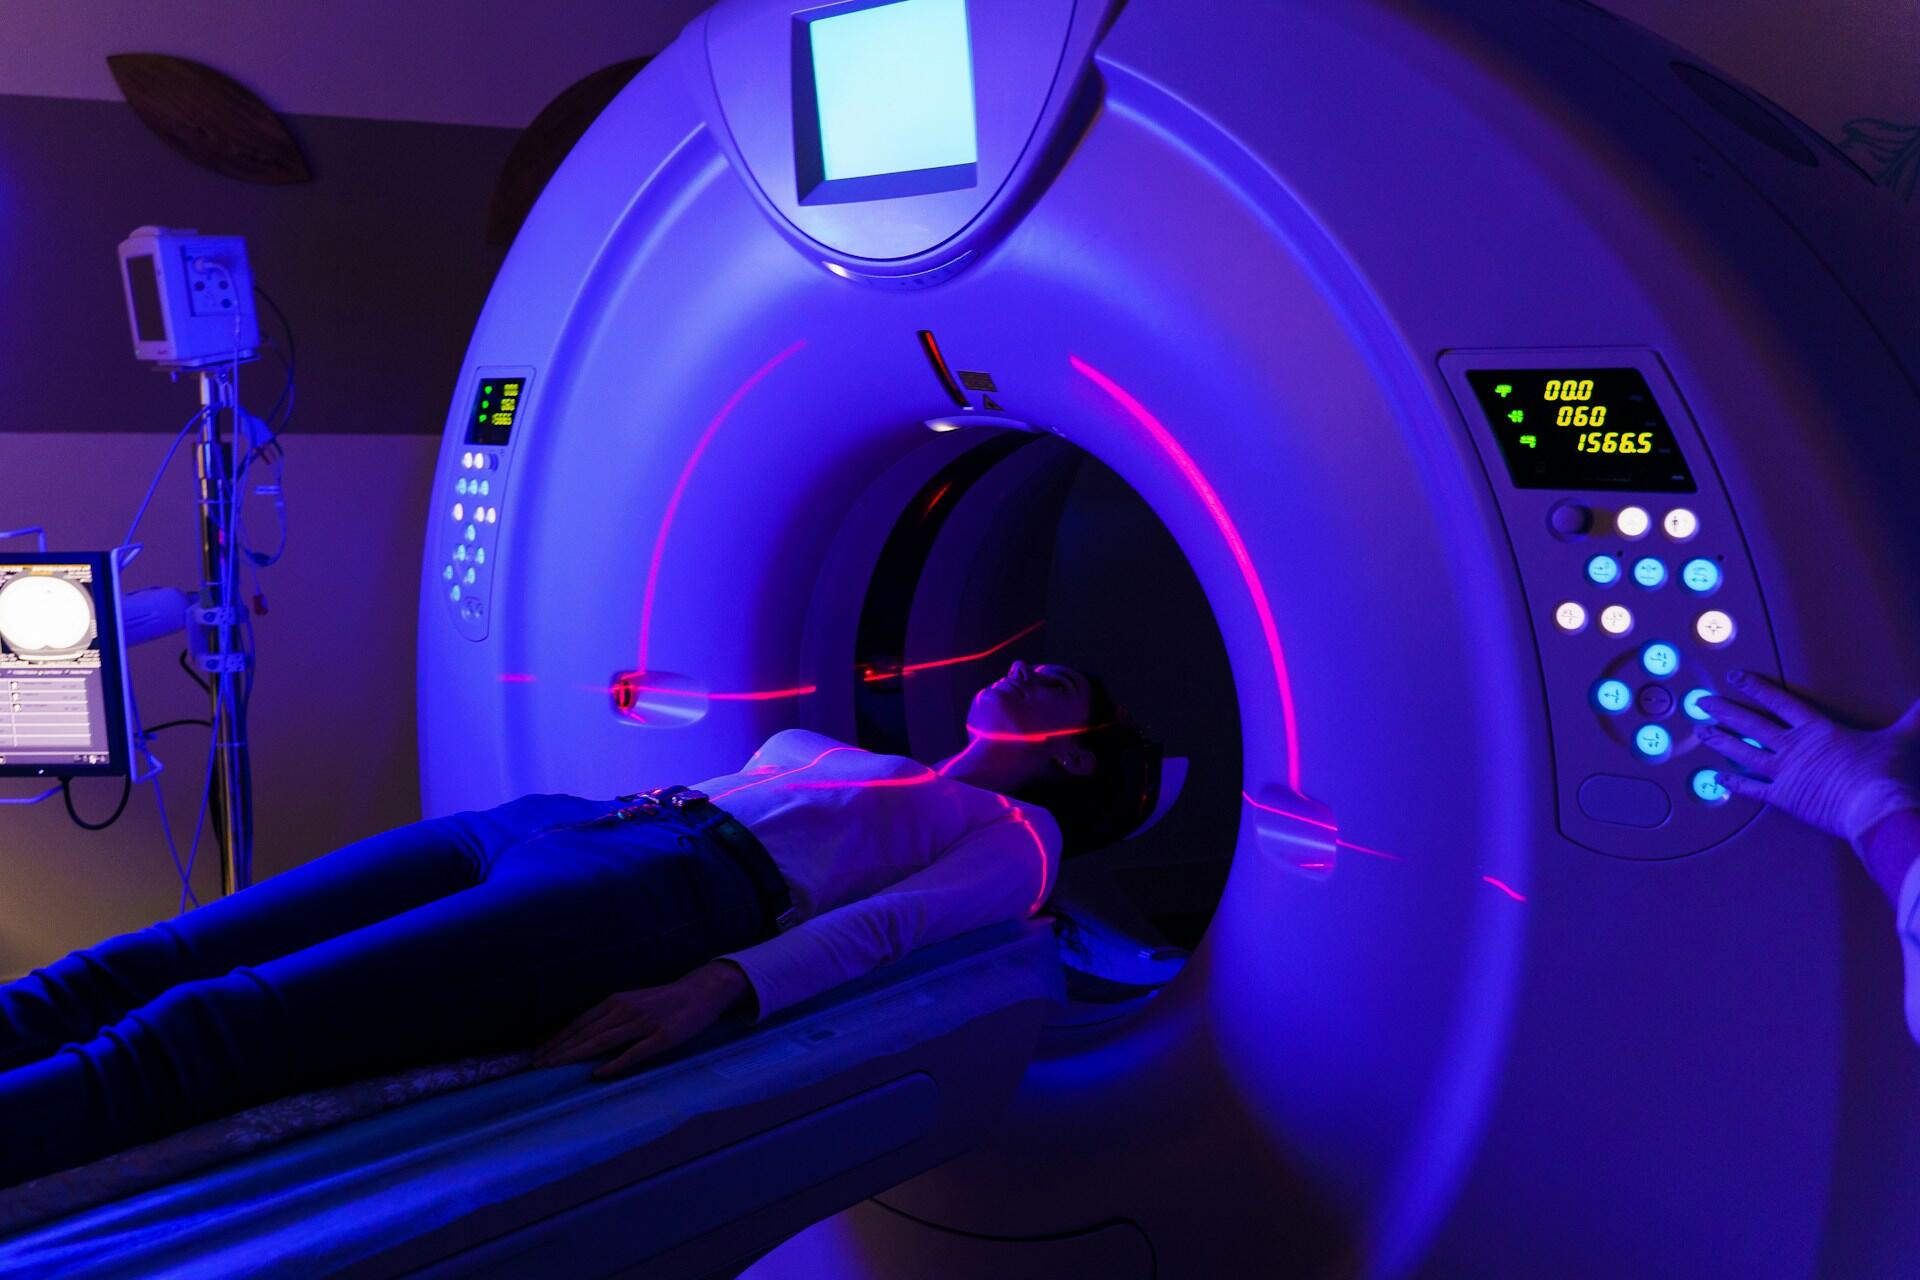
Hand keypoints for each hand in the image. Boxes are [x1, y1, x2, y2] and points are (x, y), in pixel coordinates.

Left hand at [533, 960, 752, 1079]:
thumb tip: (584, 1036)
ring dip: (577, 1055)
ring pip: (603, 1041)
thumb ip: (611, 1017)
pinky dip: (615, 1063)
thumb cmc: (665, 1000)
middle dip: (559, 1050)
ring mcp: (644, 1023)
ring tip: (556, 1068)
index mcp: (616, 1002)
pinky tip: (599, 1074)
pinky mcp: (662, 1037)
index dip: (558, 1040)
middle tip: (537, 1066)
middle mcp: (625, 1010)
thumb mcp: (633, 1002)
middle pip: (586, 1033)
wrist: (702, 991)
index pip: (580, 1023)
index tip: (538, 1055)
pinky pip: (635, 1052)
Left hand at [1698, 671, 1919, 846]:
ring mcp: (1785, 773)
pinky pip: (1752, 790)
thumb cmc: (1885, 773)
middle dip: (1725, 711)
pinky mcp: (1784, 798)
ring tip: (1701, 732)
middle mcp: (1794, 748)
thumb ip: (1915, 716)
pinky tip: (1715, 780)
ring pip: (1744, 753)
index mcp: (1817, 730)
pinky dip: (1733, 785)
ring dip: (1721, 742)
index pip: (1780, 702)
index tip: (1735, 678)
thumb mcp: (1902, 737)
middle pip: (1752, 724)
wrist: (1875, 806)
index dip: (1755, 688)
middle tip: (1701, 702)